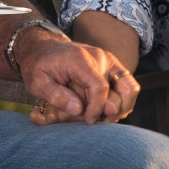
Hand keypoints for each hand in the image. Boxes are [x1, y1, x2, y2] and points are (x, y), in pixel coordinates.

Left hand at [18, 31, 138, 125]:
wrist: (43, 47)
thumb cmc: (39, 65)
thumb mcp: (37, 82)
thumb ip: (56, 96)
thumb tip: (79, 110)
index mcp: (81, 59)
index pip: (100, 87)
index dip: (96, 109)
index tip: (87, 121)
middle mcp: (100, 57)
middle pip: (122, 89)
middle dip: (111, 111)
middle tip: (94, 119)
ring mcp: (108, 60)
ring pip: (130, 88)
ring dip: (121, 107)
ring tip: (102, 117)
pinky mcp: (111, 66)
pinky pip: (127, 86)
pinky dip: (121, 102)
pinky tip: (104, 110)